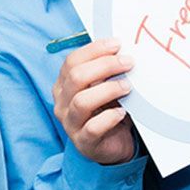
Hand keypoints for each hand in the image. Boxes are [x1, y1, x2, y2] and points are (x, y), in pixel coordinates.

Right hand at [52, 39, 135, 165]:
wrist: (113, 145)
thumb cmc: (108, 110)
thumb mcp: (103, 87)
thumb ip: (105, 71)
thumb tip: (121, 50)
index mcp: (63, 84)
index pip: (72, 61)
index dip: (94, 50)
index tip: (117, 45)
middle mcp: (62, 102)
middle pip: (76, 77)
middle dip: (105, 65)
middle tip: (128, 63)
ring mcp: (70, 123)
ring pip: (82, 101)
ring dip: (108, 90)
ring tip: (127, 87)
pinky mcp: (83, 142)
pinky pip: (93, 128)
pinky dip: (109, 118)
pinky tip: (122, 112)